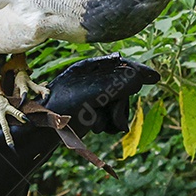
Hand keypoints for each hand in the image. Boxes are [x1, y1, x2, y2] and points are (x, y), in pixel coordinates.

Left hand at [42, 54, 159, 133]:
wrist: (41, 130)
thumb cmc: (59, 107)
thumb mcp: (90, 94)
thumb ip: (115, 85)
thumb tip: (139, 78)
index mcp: (89, 69)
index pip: (119, 65)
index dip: (137, 71)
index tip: (155, 77)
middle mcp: (92, 81)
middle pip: (123, 88)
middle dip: (121, 105)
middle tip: (115, 119)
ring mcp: (93, 97)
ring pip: (119, 105)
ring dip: (113, 117)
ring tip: (98, 125)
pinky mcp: (93, 112)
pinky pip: (112, 117)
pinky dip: (109, 124)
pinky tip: (98, 128)